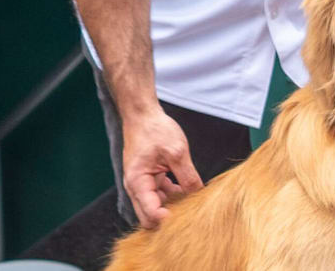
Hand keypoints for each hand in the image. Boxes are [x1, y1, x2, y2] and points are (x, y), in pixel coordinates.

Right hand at [122, 108, 203, 227]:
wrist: (143, 114)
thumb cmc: (155, 129)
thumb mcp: (177, 151)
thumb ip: (187, 176)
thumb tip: (198, 194)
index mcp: (137, 182)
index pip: (150, 213)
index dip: (168, 219)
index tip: (186, 216)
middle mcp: (136, 187)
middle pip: (149, 217)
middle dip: (167, 218)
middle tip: (190, 213)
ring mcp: (142, 183)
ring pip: (156, 207)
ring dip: (172, 206)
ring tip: (192, 201)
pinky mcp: (150, 178)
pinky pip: (161, 195)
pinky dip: (173, 195)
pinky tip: (188, 190)